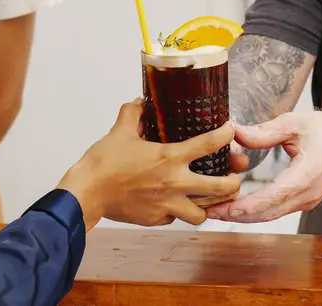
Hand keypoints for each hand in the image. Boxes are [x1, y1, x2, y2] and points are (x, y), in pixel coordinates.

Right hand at [57, 100, 241, 230]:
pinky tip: (172, 205)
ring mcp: (167, 204)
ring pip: (202, 214)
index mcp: (169, 157)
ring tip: (207, 200)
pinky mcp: (156, 219)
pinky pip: (175, 218)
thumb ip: (132, 113)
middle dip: (234, 183)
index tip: (230, 131)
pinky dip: (177, 212)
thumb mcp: (119, 132)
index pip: (208, 144)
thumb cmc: (103, 162)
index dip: (225, 135)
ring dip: (207, 206)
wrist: (88, 192)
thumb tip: (139, 102)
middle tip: (233, 178)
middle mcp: (174, 182)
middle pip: (220, 188)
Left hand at [205, 110, 321, 222]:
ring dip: (239, 215)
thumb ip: (264, 131)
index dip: (245, 205)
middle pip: (265, 213)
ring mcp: (304, 202)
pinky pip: (273, 211)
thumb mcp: (296, 123)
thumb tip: (233, 132)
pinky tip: (230, 205)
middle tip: (204, 210)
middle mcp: (306, 194)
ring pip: (267, 215)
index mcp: (306, 175)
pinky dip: (251, 211)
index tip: (221, 207)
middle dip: (233, 214)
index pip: (272, 196)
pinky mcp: (300, 202)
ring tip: (211, 209)